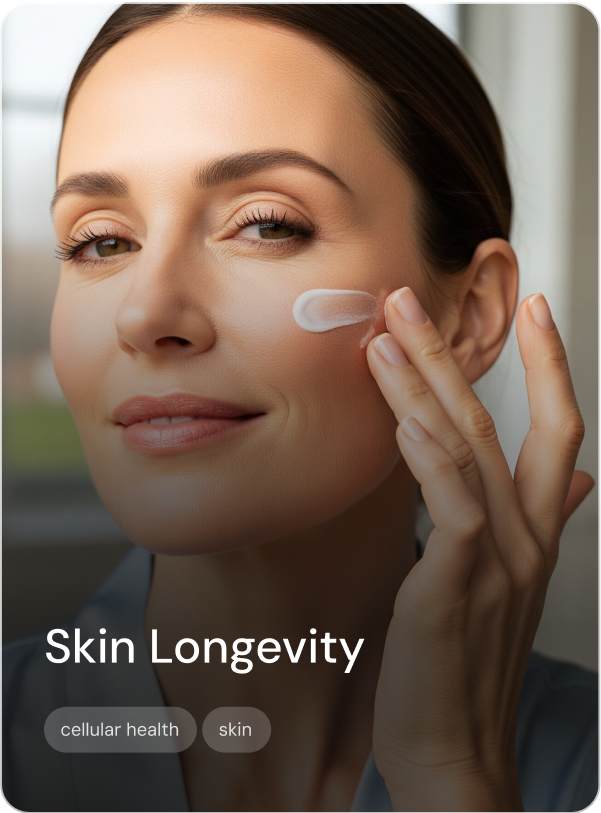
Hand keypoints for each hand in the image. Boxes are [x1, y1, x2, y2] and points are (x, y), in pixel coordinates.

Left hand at [366, 288, 592, 811]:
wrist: (455, 752)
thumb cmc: (468, 662)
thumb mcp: (512, 584)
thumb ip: (544, 523)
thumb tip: (580, 482)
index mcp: (538, 530)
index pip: (560, 430)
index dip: (553, 365)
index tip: (535, 307)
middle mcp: (526, 536)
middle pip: (496, 421)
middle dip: (451, 353)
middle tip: (409, 300)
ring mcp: (498, 559)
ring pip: (466, 450)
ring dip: (422, 387)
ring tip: (383, 336)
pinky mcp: (458, 585)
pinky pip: (452, 506)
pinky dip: (430, 458)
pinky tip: (404, 418)